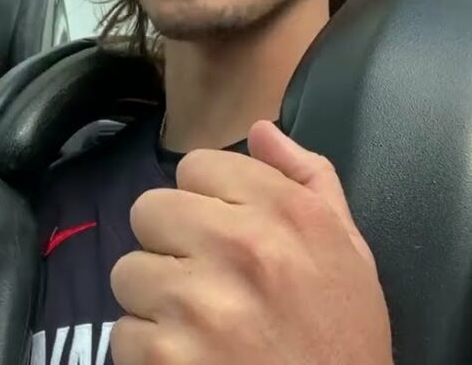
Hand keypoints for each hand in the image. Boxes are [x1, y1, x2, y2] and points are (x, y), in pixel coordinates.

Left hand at [110, 121, 390, 364]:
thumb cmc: (343, 339)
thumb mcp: (349, 253)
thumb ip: (309, 180)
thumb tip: (261, 130)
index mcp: (288, 214)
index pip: (197, 166)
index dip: (206, 202)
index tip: (225, 236)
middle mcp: (241, 246)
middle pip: (149, 209)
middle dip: (171, 246)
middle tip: (206, 284)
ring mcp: (198, 302)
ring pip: (129, 270)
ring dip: (156, 302)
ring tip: (200, 328)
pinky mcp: (165, 354)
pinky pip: (122, 332)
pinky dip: (150, 353)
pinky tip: (191, 361)